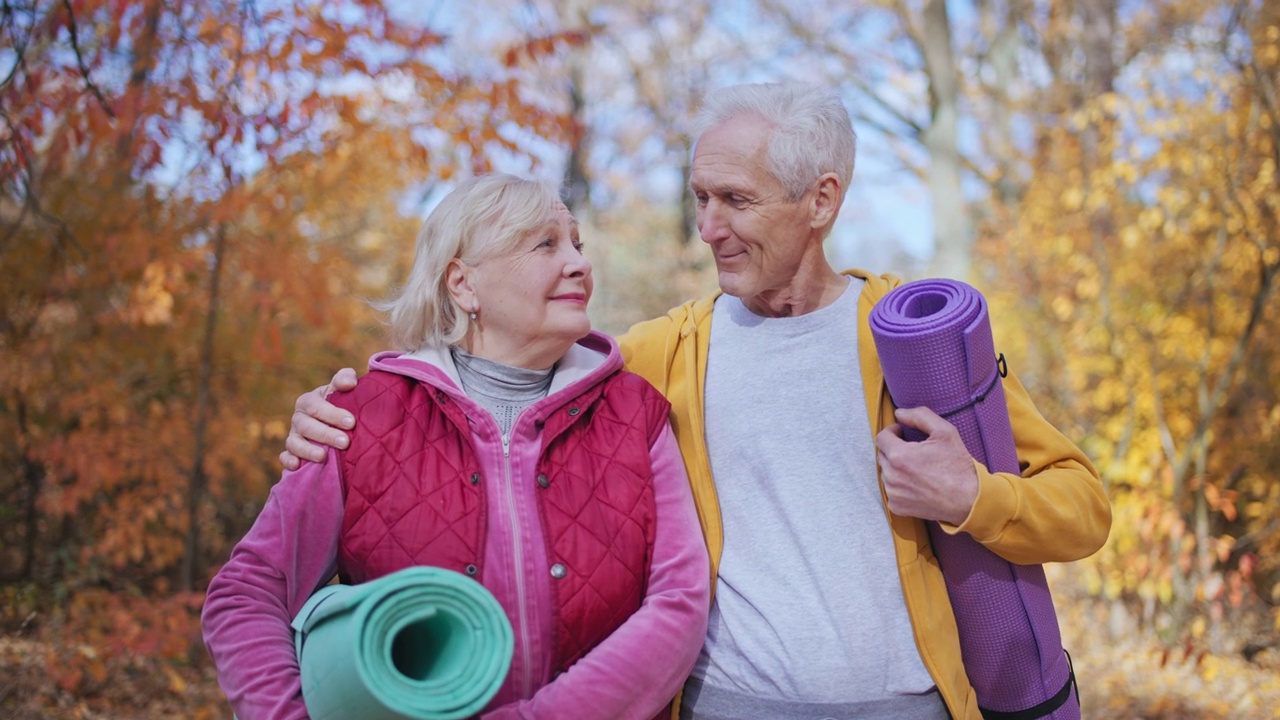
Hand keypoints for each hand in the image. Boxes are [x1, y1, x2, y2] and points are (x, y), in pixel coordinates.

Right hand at [279, 368, 358, 469]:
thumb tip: (350, 383)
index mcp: (308, 401)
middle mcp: (298, 418)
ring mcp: (293, 436)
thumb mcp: (340, 389)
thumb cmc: (339, 402)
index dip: (333, 414)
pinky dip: (288, 461)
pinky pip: (284, 457)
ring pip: (294, 443)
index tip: (352, 422)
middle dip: (326, 435)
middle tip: (345, 442)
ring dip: (307, 450)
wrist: (334, 422)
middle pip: (307, 426)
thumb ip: (345, 379)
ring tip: (322, 457)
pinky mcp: (291, 452)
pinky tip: (296, 466)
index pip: (317, 406)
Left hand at [874, 406, 978, 524]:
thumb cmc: (958, 465)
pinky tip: (916, 483)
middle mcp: (892, 476)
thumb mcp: (944, 432)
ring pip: (886, 472)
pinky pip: (891, 490)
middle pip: (882, 454)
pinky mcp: (897, 507)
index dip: (892, 432)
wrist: (969, 499)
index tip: (902, 433)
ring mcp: (893, 493)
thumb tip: (899, 413)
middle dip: (894, 449)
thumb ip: (919, 416)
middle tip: (914, 451)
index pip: (882, 437)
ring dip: (896, 467)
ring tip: (917, 468)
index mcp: (899, 456)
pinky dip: (899, 485)